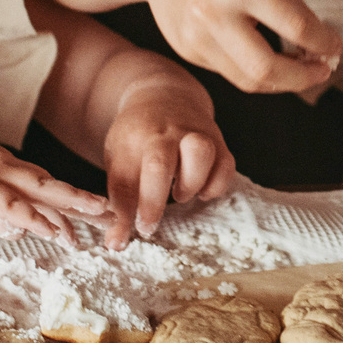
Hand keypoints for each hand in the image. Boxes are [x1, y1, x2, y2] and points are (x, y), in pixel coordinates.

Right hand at [0, 126, 110, 242]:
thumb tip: (17, 234)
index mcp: (0, 166)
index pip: (42, 183)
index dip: (68, 197)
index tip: (91, 210)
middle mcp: (4, 165)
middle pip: (52, 185)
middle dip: (82, 200)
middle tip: (111, 213)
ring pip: (41, 191)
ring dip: (71, 206)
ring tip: (98, 217)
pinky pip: (13, 204)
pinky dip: (36, 218)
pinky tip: (55, 230)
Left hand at [98, 75, 239, 245]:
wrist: (165, 97)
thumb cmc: (138, 138)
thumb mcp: (120, 160)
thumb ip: (119, 201)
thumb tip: (116, 245)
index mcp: (137, 136)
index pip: (128, 176)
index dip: (128, 210)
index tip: (128, 235)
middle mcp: (167, 131)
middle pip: (160, 162)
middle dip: (153, 200)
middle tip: (148, 226)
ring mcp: (196, 133)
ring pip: (201, 153)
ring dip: (190, 184)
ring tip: (178, 195)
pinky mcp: (219, 142)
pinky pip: (226, 166)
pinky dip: (214, 186)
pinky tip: (198, 191)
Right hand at [138, 0, 340, 93]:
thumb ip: (293, 8)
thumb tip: (321, 48)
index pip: (295, 26)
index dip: (323, 42)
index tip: (335, 47)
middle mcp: (212, 15)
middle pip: (266, 70)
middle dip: (303, 78)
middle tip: (321, 70)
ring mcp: (195, 38)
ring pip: (248, 80)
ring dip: (281, 80)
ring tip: (299, 67)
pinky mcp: (186, 52)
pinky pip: (230, 71)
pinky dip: (254, 69)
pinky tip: (265, 55)